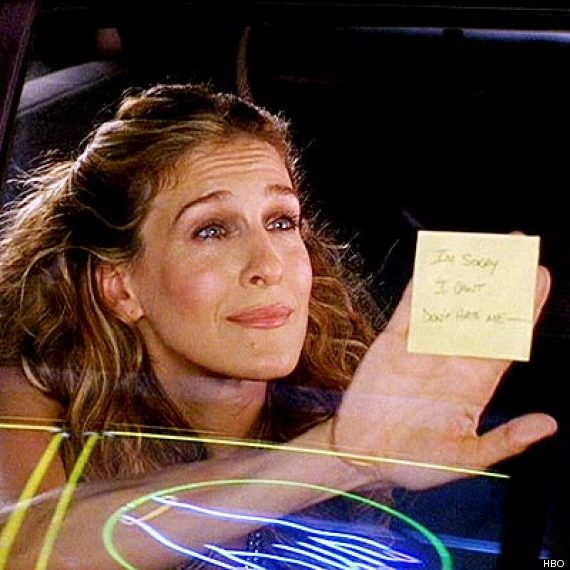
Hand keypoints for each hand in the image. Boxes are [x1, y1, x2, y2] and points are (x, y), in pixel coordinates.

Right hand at [333, 266, 556, 489]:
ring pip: (449, 302)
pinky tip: (435, 262)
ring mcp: (422, 347)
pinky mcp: (393, 341)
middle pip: (482, 311)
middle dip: (502, 281)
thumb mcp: (466, 460)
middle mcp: (452, 358)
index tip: (542, 276)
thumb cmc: (415, 463)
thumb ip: (505, 441)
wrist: (363, 456)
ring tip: (485, 246)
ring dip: (466, 275)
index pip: (507, 338)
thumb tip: (549, 424)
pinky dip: (422, 283)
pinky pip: (410, 306)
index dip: (526, 308)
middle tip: (519, 246)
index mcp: (475, 383)